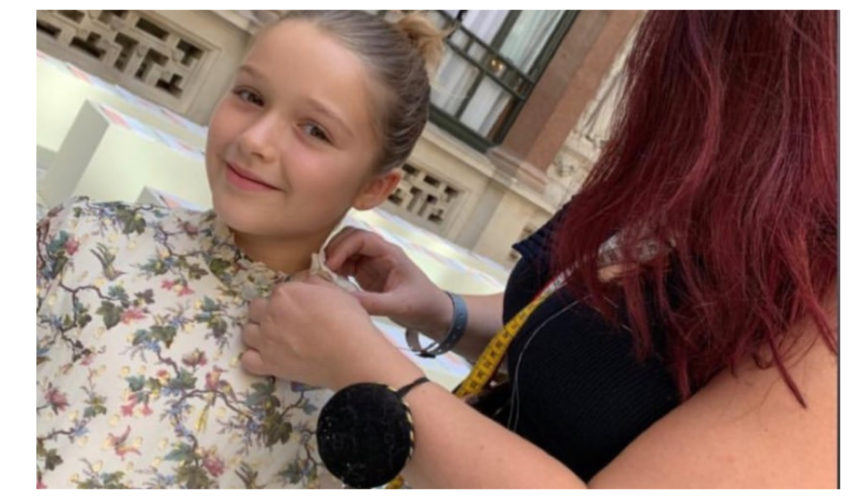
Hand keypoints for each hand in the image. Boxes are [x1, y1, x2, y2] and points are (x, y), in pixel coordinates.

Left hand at [240, 275, 421, 390]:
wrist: (351, 354)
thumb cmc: (348, 320)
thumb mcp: (336, 291)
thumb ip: (315, 284)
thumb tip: (306, 282)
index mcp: (285, 293)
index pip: (277, 292)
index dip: (288, 300)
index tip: (299, 308)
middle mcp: (270, 314)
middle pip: (256, 309)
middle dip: (267, 313)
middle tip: (285, 322)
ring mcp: (266, 340)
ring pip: (247, 332)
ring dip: (258, 334)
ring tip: (275, 340)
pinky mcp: (268, 364)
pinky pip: (247, 360)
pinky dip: (254, 359)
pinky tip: (268, 358)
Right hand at [324, 226, 452, 336]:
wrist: (432, 313)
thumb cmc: (422, 304)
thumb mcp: (399, 305)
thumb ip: (374, 303)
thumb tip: (344, 301)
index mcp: (390, 253)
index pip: (361, 238)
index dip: (342, 247)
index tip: (330, 265)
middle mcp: (379, 253)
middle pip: (350, 238)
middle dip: (334, 249)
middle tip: (323, 270)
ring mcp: (372, 263)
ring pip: (346, 250)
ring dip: (333, 260)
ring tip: (325, 278)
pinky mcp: (366, 274)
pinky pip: (346, 265)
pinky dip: (336, 271)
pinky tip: (332, 284)